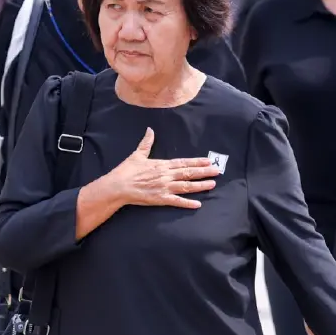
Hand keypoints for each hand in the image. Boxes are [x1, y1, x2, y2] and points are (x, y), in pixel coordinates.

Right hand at [104, 128, 220, 209]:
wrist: (118, 186)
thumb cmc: (126, 171)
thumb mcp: (137, 155)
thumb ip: (146, 143)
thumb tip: (150, 130)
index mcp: (162, 165)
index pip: (183, 162)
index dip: (197, 162)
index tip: (208, 161)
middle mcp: (166, 175)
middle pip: (188, 173)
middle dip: (204, 172)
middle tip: (217, 171)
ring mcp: (164, 187)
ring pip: (186, 186)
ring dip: (200, 185)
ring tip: (212, 184)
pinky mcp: (160, 199)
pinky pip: (176, 202)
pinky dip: (187, 203)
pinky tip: (198, 204)